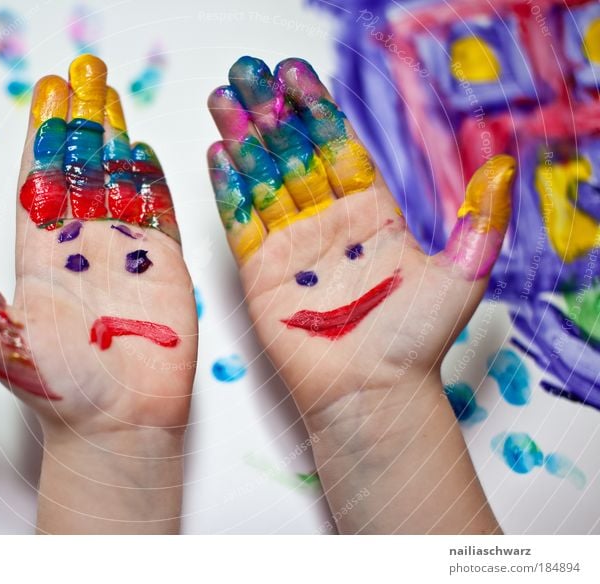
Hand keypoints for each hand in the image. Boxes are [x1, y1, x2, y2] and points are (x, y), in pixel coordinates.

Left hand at [0, 55, 196, 532]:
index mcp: (40, 256)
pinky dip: (153, 181)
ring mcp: (125, 255)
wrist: (117, 425)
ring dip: (115, 140)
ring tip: (112, 95)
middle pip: (82, 171)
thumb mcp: (0, 338)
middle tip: (83, 73)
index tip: (47, 92)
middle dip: (82, 122)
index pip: (41, 182)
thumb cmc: (59, 391)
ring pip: (119, 183)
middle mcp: (81, 247)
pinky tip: (144, 150)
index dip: (44, 136)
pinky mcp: (163, 268)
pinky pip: (158, 214)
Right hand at [206, 56, 512, 532]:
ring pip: (263, 180)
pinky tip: (218, 153)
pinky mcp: (261, 273)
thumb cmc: (414, 340)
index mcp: (372, 213)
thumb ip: (480, 217)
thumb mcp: (461, 274)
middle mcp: (328, 223)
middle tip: (246, 72)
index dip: (316, 110)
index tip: (295, 74)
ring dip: (243, 138)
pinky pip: (242, 222)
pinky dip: (229, 189)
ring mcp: (292, 246)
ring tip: (224, 98)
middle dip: (269, 112)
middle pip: (293, 154)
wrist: (370, 392)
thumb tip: (504, 163)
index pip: (338, 147)